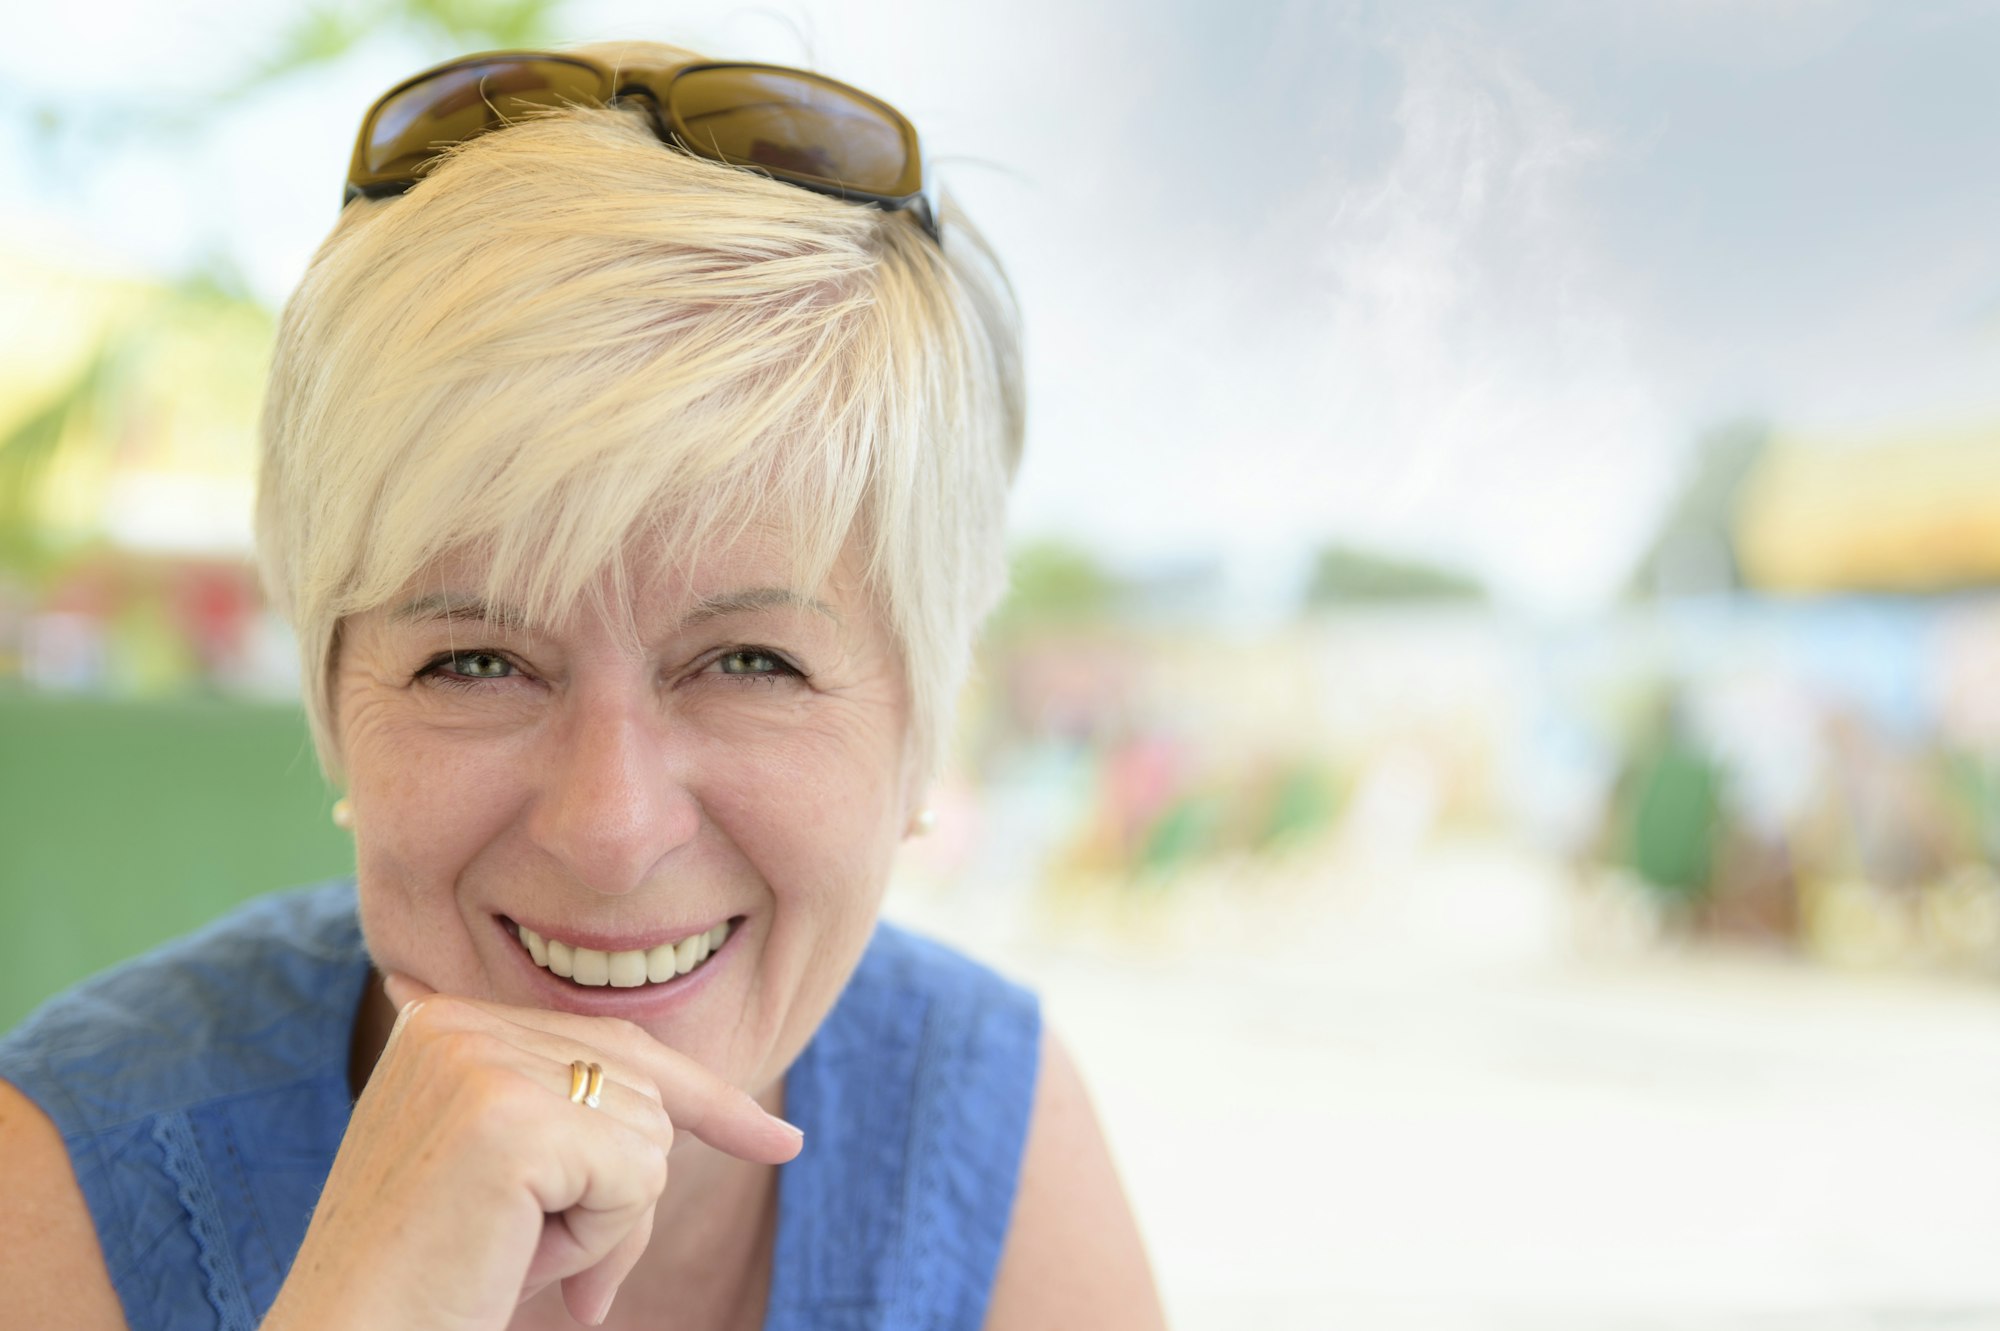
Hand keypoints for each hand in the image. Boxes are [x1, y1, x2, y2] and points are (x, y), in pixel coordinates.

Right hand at [261, 973, 801, 1330]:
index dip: (707, 1100)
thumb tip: (676, 1118)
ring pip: (648, 1133)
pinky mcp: (509, 1119)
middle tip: (528, 1260)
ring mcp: (479, 1063)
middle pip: (641, 1088)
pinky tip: (516, 1260)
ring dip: (603, 1222)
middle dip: (624, 1194)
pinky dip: (599, 1239)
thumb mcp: (511, 1185)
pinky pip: (638, 1176)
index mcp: (443, 1023)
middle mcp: (456, 1023)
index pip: (613, 1043)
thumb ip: (574, 1126)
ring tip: (507, 1256)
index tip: (783, 1141)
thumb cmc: (432, 1285)